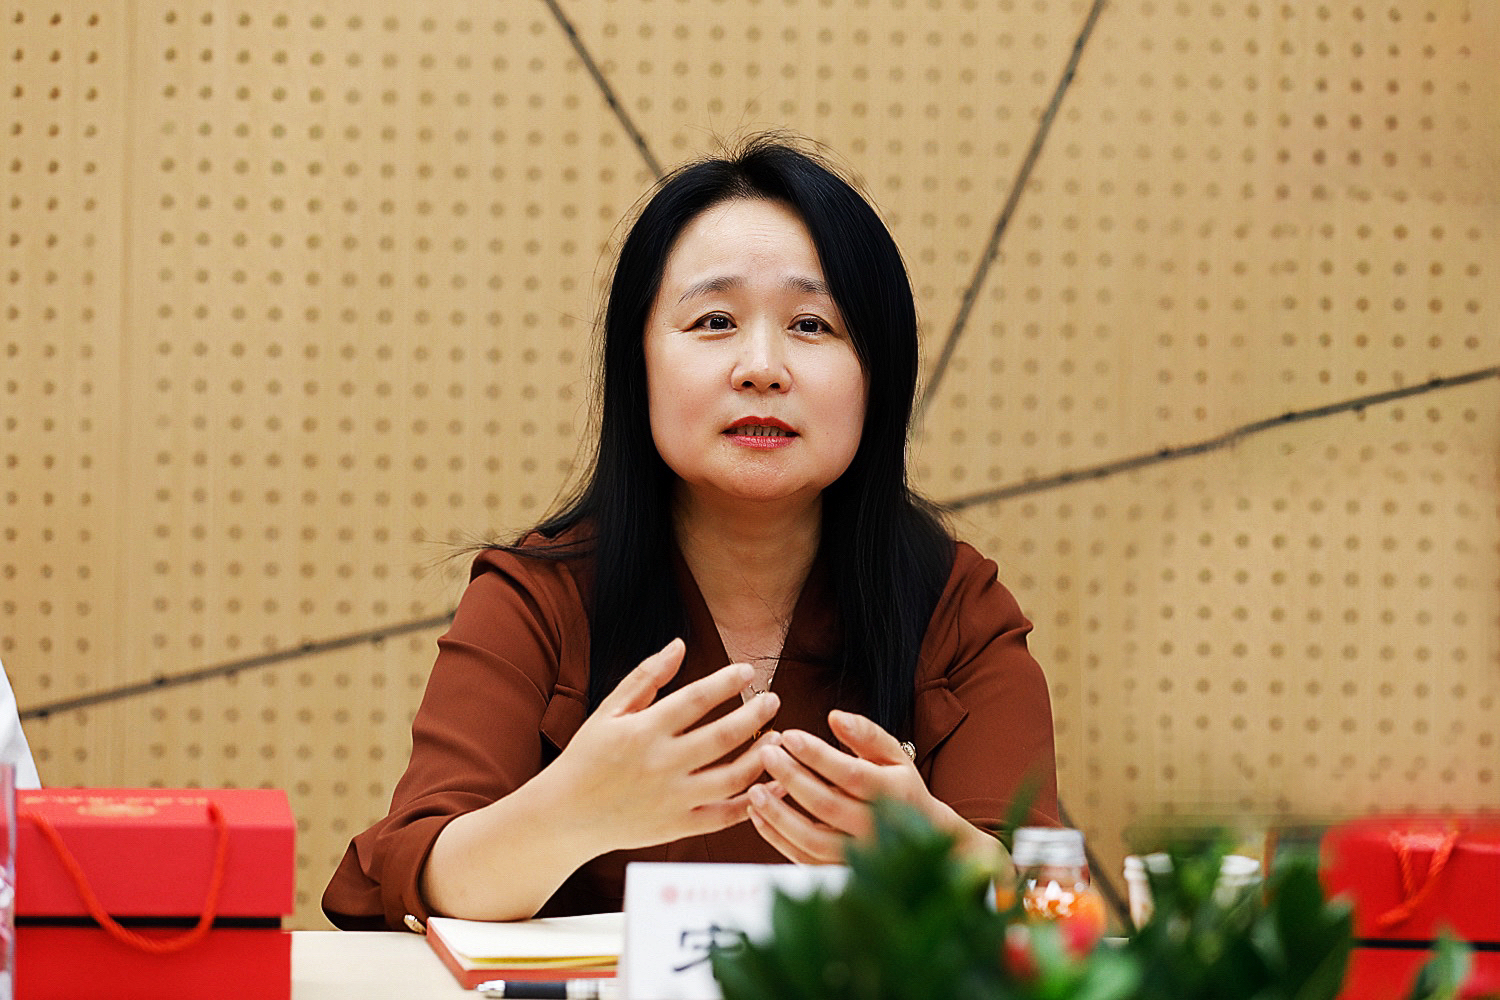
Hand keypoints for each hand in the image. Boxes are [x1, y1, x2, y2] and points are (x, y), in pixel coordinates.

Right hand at [545, 638, 780, 853]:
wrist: (564, 817)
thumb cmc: (586, 757)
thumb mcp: (608, 711)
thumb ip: (646, 677)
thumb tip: (680, 644)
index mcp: (643, 731)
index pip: (696, 699)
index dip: (726, 682)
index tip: (748, 670)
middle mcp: (660, 764)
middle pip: (722, 737)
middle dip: (755, 715)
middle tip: (773, 699)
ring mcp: (671, 799)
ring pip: (732, 778)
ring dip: (760, 756)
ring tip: (776, 736)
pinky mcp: (676, 826)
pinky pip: (724, 815)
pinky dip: (752, 801)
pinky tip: (768, 783)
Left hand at [747, 709, 988, 863]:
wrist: (922, 836)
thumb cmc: (899, 786)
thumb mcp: (893, 754)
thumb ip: (866, 733)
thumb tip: (834, 717)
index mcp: (894, 793)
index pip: (850, 774)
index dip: (818, 755)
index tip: (789, 735)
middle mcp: (877, 828)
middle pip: (828, 806)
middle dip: (792, 779)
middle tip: (766, 754)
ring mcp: (860, 856)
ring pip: (813, 840)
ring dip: (779, 815)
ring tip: (755, 789)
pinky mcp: (841, 871)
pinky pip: (804, 860)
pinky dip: (777, 839)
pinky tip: (758, 815)